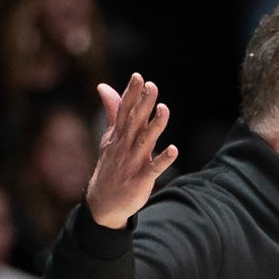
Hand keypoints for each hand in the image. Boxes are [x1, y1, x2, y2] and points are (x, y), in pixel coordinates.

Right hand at [86, 73, 178, 228]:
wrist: (104, 202)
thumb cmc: (111, 165)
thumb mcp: (110, 137)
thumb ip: (113, 112)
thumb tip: (104, 86)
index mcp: (118, 136)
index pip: (124, 111)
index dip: (131, 94)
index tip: (139, 77)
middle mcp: (124, 147)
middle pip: (134, 122)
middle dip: (143, 104)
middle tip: (152, 86)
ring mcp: (132, 163)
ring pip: (145, 142)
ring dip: (155, 126)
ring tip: (164, 109)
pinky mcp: (141, 180)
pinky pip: (154, 169)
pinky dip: (163, 159)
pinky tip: (174, 149)